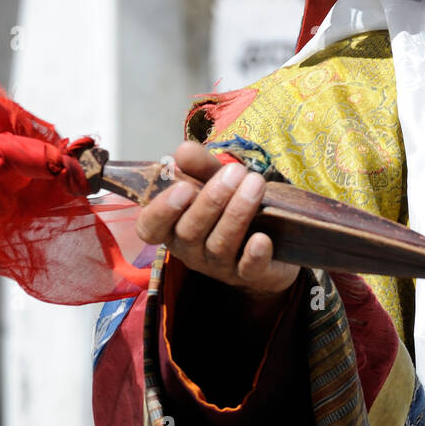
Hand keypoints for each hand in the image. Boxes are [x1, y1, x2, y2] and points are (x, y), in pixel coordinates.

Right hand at [136, 142, 299, 306]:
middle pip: (190, 231)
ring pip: (220, 244)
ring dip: (238, 213)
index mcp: (173, 227)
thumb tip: (183, 150)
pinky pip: (248, 269)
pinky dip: (254, 255)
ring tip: (255, 183)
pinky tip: (262, 239)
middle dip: (212, 200)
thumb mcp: (215, 181)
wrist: (273, 238)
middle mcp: (191, 251)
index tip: (183, 188)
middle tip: (235, 172)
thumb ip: (199, 167)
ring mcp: (219, 266)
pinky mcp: (250, 275)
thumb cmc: (232, 206)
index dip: (162, 211)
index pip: (151, 227)